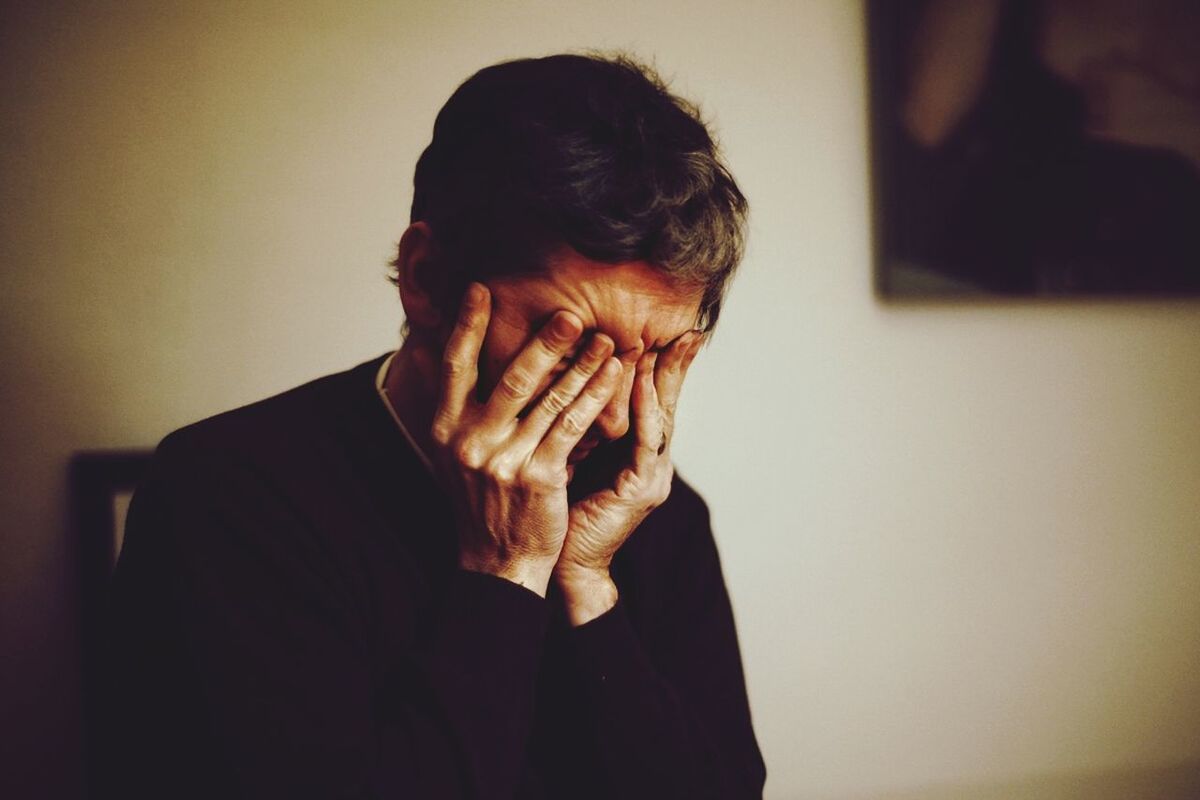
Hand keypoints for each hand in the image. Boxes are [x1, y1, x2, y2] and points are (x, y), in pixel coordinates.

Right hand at [429, 283, 621, 596]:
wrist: (498, 561)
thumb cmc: (481, 499)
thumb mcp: (452, 452)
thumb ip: (451, 405)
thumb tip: (430, 350)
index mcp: (443, 429)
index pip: (453, 364)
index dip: (466, 324)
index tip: (481, 287)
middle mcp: (467, 441)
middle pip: (508, 377)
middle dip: (543, 342)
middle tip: (570, 311)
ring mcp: (503, 460)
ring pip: (549, 400)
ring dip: (581, 366)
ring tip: (607, 339)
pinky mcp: (538, 477)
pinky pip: (573, 427)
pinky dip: (596, 398)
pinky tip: (614, 378)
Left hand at [555, 331, 703, 623]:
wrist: (558, 567)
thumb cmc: (558, 510)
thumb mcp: (570, 456)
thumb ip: (580, 425)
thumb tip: (563, 379)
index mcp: (638, 456)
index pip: (653, 402)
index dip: (661, 368)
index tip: (666, 331)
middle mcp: (652, 463)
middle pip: (667, 404)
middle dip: (676, 366)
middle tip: (687, 329)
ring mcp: (652, 476)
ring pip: (661, 416)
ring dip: (663, 377)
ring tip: (668, 341)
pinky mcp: (642, 488)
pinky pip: (646, 438)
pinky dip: (644, 406)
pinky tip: (641, 377)